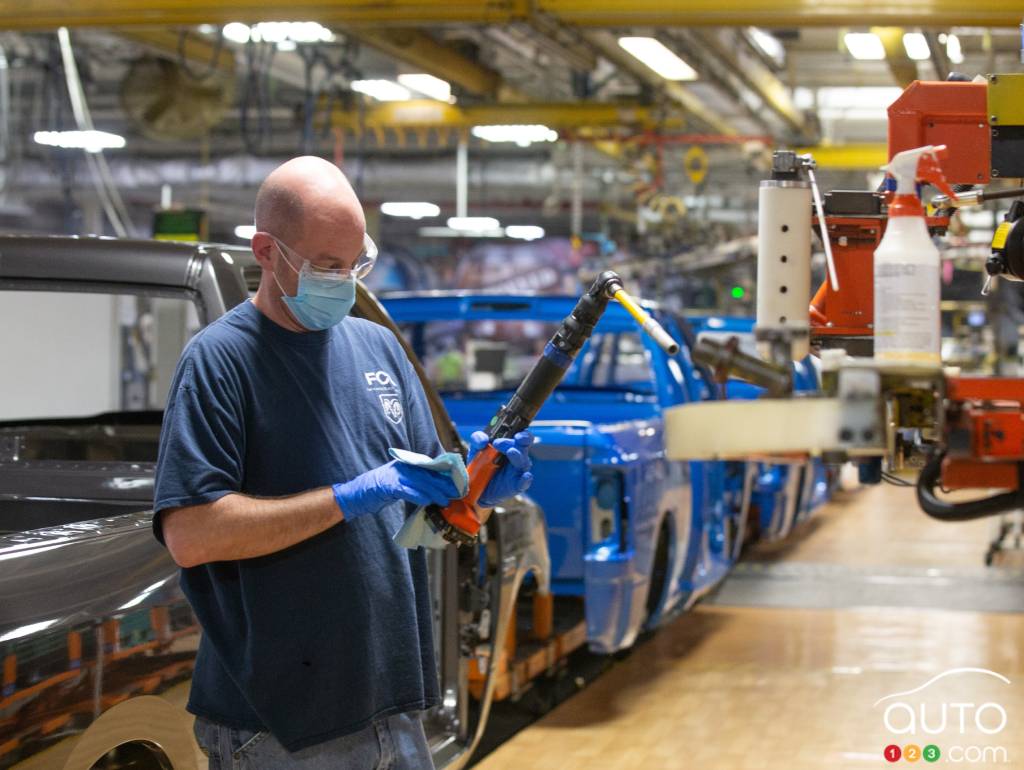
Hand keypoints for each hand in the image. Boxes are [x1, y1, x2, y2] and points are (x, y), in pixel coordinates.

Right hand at [332, 461, 460, 520]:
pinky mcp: (388, 486)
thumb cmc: (378, 491)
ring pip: (419, 482)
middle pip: (427, 474)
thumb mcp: (399, 483)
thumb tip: (435, 490)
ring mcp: (394, 475)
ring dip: (434, 492)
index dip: (443, 474)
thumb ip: (414, 483)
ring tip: (445, 500)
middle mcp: (401, 466)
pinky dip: (418, 496)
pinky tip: (427, 501)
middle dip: (442, 484)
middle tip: (455, 492)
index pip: (428, 467)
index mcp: (405, 463)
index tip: (456, 482)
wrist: (356, 494)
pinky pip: (407, 490)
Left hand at [469, 430, 533, 506]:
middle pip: (523, 448)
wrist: (475, 486)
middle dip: (514, 443)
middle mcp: (518, 457)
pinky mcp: (516, 485)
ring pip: (524, 462)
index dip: (523, 435)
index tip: (516, 434)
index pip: (523, 438)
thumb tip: (484, 440)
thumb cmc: (480, 464)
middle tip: (498, 443)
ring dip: (518, 456)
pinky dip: (525, 480)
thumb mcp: (476, 449)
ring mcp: (518, 472)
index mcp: (511, 446)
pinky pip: (524, 483)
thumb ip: (478, 439)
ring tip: (510, 452)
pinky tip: (525, 476)